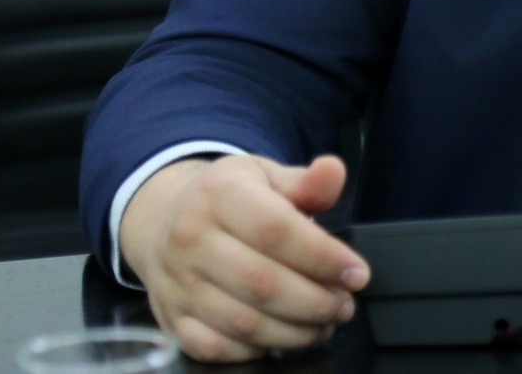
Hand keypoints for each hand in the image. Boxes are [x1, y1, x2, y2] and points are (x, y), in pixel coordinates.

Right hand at [118, 153, 369, 362]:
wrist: (164, 219)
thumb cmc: (228, 199)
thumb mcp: (266, 175)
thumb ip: (306, 182)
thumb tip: (333, 172)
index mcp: (219, 194)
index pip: (277, 231)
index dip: (324, 257)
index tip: (356, 273)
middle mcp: (190, 239)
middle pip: (263, 284)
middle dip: (316, 302)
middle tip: (344, 304)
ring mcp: (177, 283)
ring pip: (244, 323)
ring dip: (295, 331)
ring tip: (324, 322)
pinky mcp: (172, 319)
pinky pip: (217, 348)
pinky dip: (257, 350)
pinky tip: (282, 335)